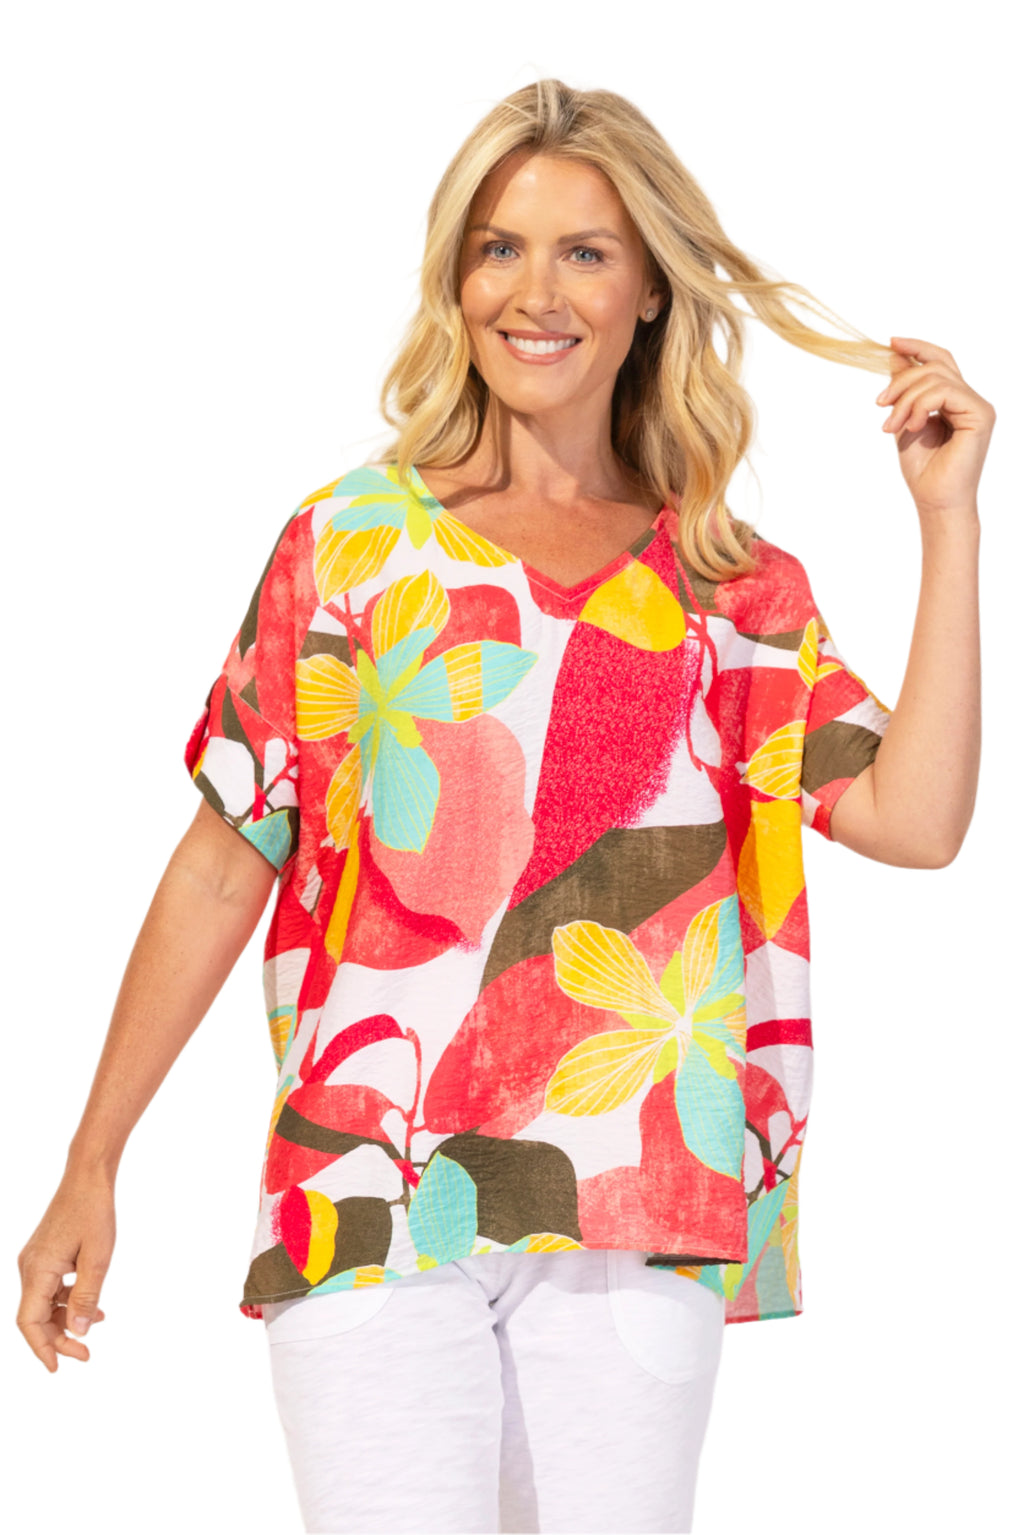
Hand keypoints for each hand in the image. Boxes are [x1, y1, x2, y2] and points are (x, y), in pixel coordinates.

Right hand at [16, 1169, 114, 1371]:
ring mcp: (34, 1260)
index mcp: (37, 1270)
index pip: (29, 1322)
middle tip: (86, 1354)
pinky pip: (49, 1287)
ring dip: (64, 1319)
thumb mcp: (98, 1258)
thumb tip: (78, 1332)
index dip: (41, 1348)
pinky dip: (66, 1300)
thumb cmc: (94, 1211)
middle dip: (58, 1338)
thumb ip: (86, 1296)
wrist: (88, 1176)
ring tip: (96, 1324)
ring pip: (42, 1304)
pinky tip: (91, 1304)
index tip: (57, 1369)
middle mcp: (29, 1267)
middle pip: (34, 1317)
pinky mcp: (44, 1254)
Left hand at [876, 336, 994, 515]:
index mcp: (955, 399)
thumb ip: (904, 391)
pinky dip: (920, 405)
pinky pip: (945, 392)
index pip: (940, 361)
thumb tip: (895, 356)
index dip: (917, 347)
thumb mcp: (905, 421)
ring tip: (891, 426)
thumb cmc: (922, 470)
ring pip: (936, 377)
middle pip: (934, 366)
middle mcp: (969, 399)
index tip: (891, 343)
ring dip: (905, 399)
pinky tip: (912, 426)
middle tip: (880, 405)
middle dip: (901, 381)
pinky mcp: (980, 415)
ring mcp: (978, 406)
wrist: (934, 500)